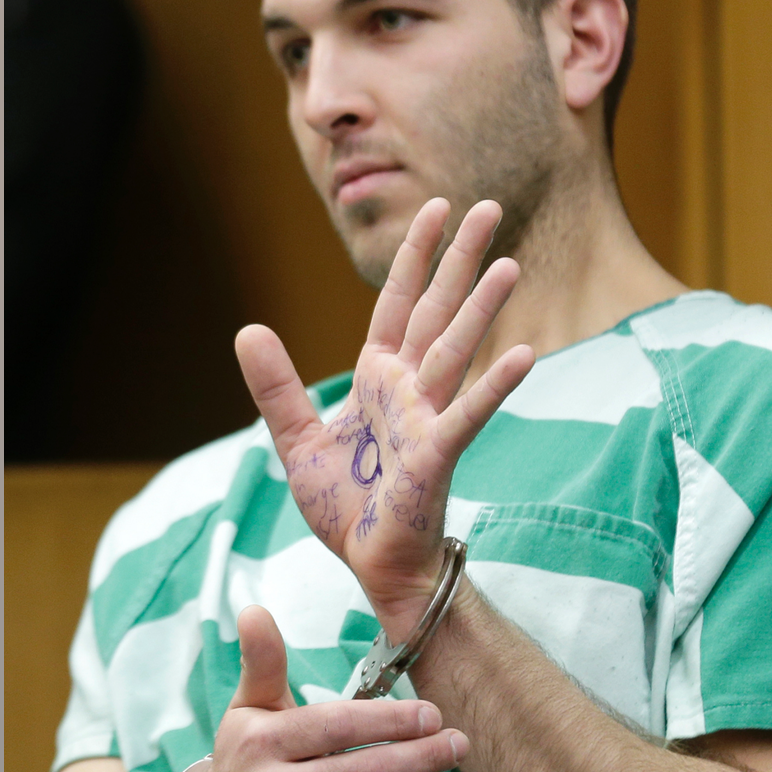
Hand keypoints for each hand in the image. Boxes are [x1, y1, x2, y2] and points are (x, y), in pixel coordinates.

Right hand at [214, 605, 468, 771]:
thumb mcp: (249, 705)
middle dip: (412, 756)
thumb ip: (262, 662)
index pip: (334, 727)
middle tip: (455, 739)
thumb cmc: (250, 748)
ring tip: (449, 756)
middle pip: (357, 771)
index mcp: (258, 740)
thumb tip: (254, 611)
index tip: (430, 713)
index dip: (386, 722)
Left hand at [235, 198, 534, 630]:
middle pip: (437, 310)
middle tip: (491, 207)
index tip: (439, 207)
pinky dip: (494, 385)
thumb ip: (276, 385)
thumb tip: (248, 328)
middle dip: (461, 259)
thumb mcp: (296, 439)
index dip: (417, 255)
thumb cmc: (347, 505)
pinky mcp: (436, 455)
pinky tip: (524, 355)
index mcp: (378, 378)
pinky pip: (467, 413)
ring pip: (456, 350)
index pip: (399, 303)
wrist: (372, 564)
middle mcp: (408, 388)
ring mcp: (426, 418)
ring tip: (508, 263)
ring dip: (482, 307)